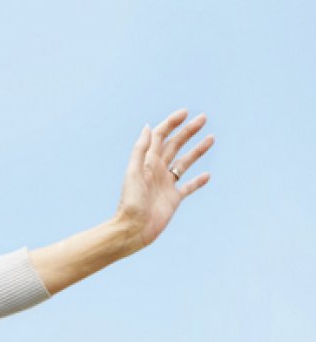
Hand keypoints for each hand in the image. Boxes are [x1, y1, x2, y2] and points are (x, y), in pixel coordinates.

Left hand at [115, 109, 213, 252]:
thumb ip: (141, 150)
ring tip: (211, 138)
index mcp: (147, 162)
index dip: (171, 123)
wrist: (133, 228)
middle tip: (203, 118)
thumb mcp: (134, 172)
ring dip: (197, 150)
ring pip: (184, 163)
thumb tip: (148, 127)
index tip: (185, 113)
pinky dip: (198, 181)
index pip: (160, 137)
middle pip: (175, 146)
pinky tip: (207, 175)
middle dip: (188, 131)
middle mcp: (157, 171)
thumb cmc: (131, 202)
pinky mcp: (174, 199)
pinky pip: (188, 187)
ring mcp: (166, 184)